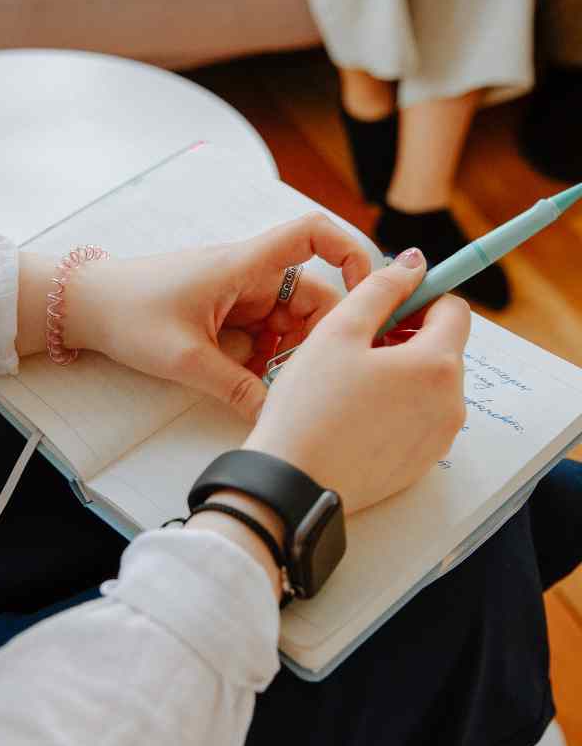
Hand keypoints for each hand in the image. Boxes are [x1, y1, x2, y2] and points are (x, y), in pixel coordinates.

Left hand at [47, 214, 371, 421]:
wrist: (85, 306)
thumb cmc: (129, 313)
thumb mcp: (185, 358)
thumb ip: (235, 387)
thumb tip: (274, 414)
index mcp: (244, 265)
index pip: (312, 234)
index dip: (350, 252)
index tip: (367, 293)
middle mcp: (248, 274)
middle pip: (310, 295)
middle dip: (313, 337)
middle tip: (303, 377)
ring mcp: (237, 294)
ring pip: (286, 321)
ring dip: (286, 353)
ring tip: (268, 384)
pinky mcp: (224, 313)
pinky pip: (262, 334)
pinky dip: (263, 357)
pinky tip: (249, 381)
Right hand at [244, 248, 470, 514]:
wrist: (292, 482)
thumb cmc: (309, 406)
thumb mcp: (338, 331)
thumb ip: (381, 288)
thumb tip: (413, 263)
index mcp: (437, 365)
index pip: (453, 310)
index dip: (419, 297)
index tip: (385, 305)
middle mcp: (450, 404)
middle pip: (442, 348)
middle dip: (406, 337)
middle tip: (355, 346)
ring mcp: (438, 438)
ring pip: (428, 385)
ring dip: (399, 372)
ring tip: (350, 383)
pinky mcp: (420, 464)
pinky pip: (418, 419)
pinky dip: (395, 406)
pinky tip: (354, 414)